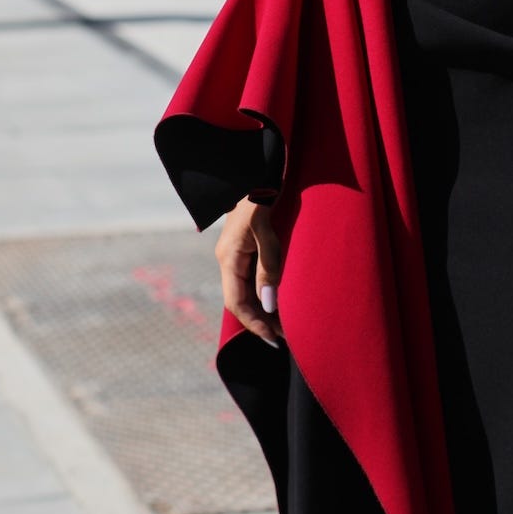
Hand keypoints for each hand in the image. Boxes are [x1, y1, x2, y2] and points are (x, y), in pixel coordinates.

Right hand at [214, 197, 283, 344]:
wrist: (256, 174)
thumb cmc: (261, 199)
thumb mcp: (267, 234)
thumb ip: (268, 268)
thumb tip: (269, 305)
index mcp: (229, 258)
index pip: (237, 303)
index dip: (254, 323)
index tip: (274, 339)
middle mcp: (228, 260)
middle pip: (240, 301)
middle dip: (260, 321)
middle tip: (284, 337)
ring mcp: (234, 255)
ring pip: (245, 291)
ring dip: (262, 309)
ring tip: (284, 324)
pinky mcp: (243, 250)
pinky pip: (250, 279)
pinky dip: (263, 294)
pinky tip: (277, 302)